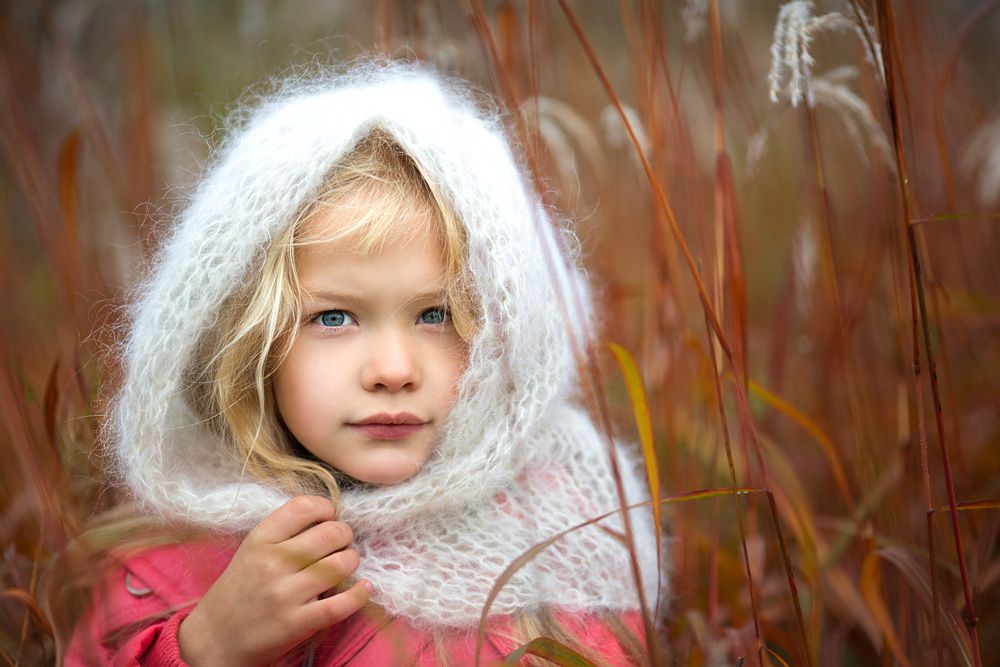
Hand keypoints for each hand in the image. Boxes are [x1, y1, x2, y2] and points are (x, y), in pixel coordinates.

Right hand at [178, 496, 371, 665]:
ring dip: (351, 560)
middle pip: (331, 533)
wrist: (214, 638)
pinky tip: (363, 589)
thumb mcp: (251, 550)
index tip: (328, 517)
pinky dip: (359, 595)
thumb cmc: (239, 589)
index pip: (304, 507)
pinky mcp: (298, 623)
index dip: (326, 508)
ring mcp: (286, 594)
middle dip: (344, 535)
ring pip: (340, 564)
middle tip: (341, 543)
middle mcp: (273, 562)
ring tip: (345, 564)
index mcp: (260, 540)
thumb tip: (329, 517)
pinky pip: (342, 604)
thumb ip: (284, 532)